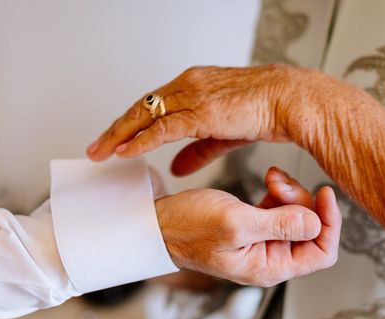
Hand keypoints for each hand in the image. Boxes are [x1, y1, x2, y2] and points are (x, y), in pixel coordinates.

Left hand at [86, 65, 334, 172]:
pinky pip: (162, 128)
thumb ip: (195, 150)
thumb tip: (175, 167)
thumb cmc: (263, 112)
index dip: (130, 124)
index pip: (151, 106)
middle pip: (140, 108)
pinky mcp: (200, 111)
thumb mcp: (221, 134)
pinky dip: (141, 140)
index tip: (113, 141)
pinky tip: (125, 152)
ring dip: (119, 136)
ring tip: (100, 154)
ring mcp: (192, 96)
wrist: (289, 100)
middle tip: (95, 149)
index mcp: (192, 86)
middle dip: (115, 130)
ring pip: (144, 116)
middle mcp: (187, 86)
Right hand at [155, 167, 339, 286]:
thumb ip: (278, 225)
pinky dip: (278, 192)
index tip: (323, 193)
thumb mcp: (235, 223)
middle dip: (301, 201)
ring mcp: (263, 243)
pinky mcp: (256, 226)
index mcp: (269, 267)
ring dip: (289, 193)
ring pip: (297, 216)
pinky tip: (267, 180)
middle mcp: (270, 258)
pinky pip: (281, 209)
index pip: (321, 254)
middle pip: (311, 230)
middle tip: (278, 182)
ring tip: (269, 178)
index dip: (329, 224)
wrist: (159, 223)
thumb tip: (316, 223)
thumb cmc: (188, 228)